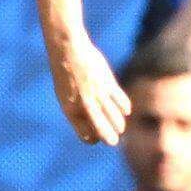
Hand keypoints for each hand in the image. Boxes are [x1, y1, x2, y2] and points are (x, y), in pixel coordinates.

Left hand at [46, 27, 129, 145]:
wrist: (67, 51)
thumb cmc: (65, 74)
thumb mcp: (66, 94)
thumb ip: (78, 108)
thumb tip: (91, 121)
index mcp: (71, 111)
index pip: (87, 136)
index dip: (94, 138)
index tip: (97, 136)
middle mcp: (84, 105)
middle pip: (103, 131)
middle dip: (110, 138)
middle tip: (114, 139)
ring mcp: (97, 95)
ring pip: (115, 119)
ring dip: (119, 125)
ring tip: (120, 127)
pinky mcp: (108, 84)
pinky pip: (122, 102)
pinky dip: (125, 108)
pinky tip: (125, 110)